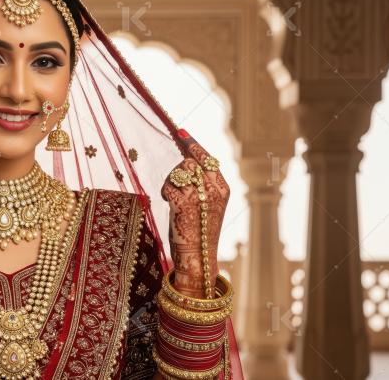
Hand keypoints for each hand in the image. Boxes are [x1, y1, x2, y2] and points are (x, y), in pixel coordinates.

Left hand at [161, 137, 229, 297]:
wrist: (198, 256)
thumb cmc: (199, 230)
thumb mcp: (209, 205)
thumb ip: (204, 184)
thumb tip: (187, 161)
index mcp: (223, 188)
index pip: (207, 158)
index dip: (192, 144)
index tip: (181, 132)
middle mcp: (214, 189)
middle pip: (189, 162)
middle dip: (178, 170)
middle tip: (175, 186)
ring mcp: (199, 195)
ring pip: (178, 172)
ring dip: (170, 182)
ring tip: (174, 198)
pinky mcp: (183, 203)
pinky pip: (168, 185)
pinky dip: (165, 192)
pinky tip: (168, 203)